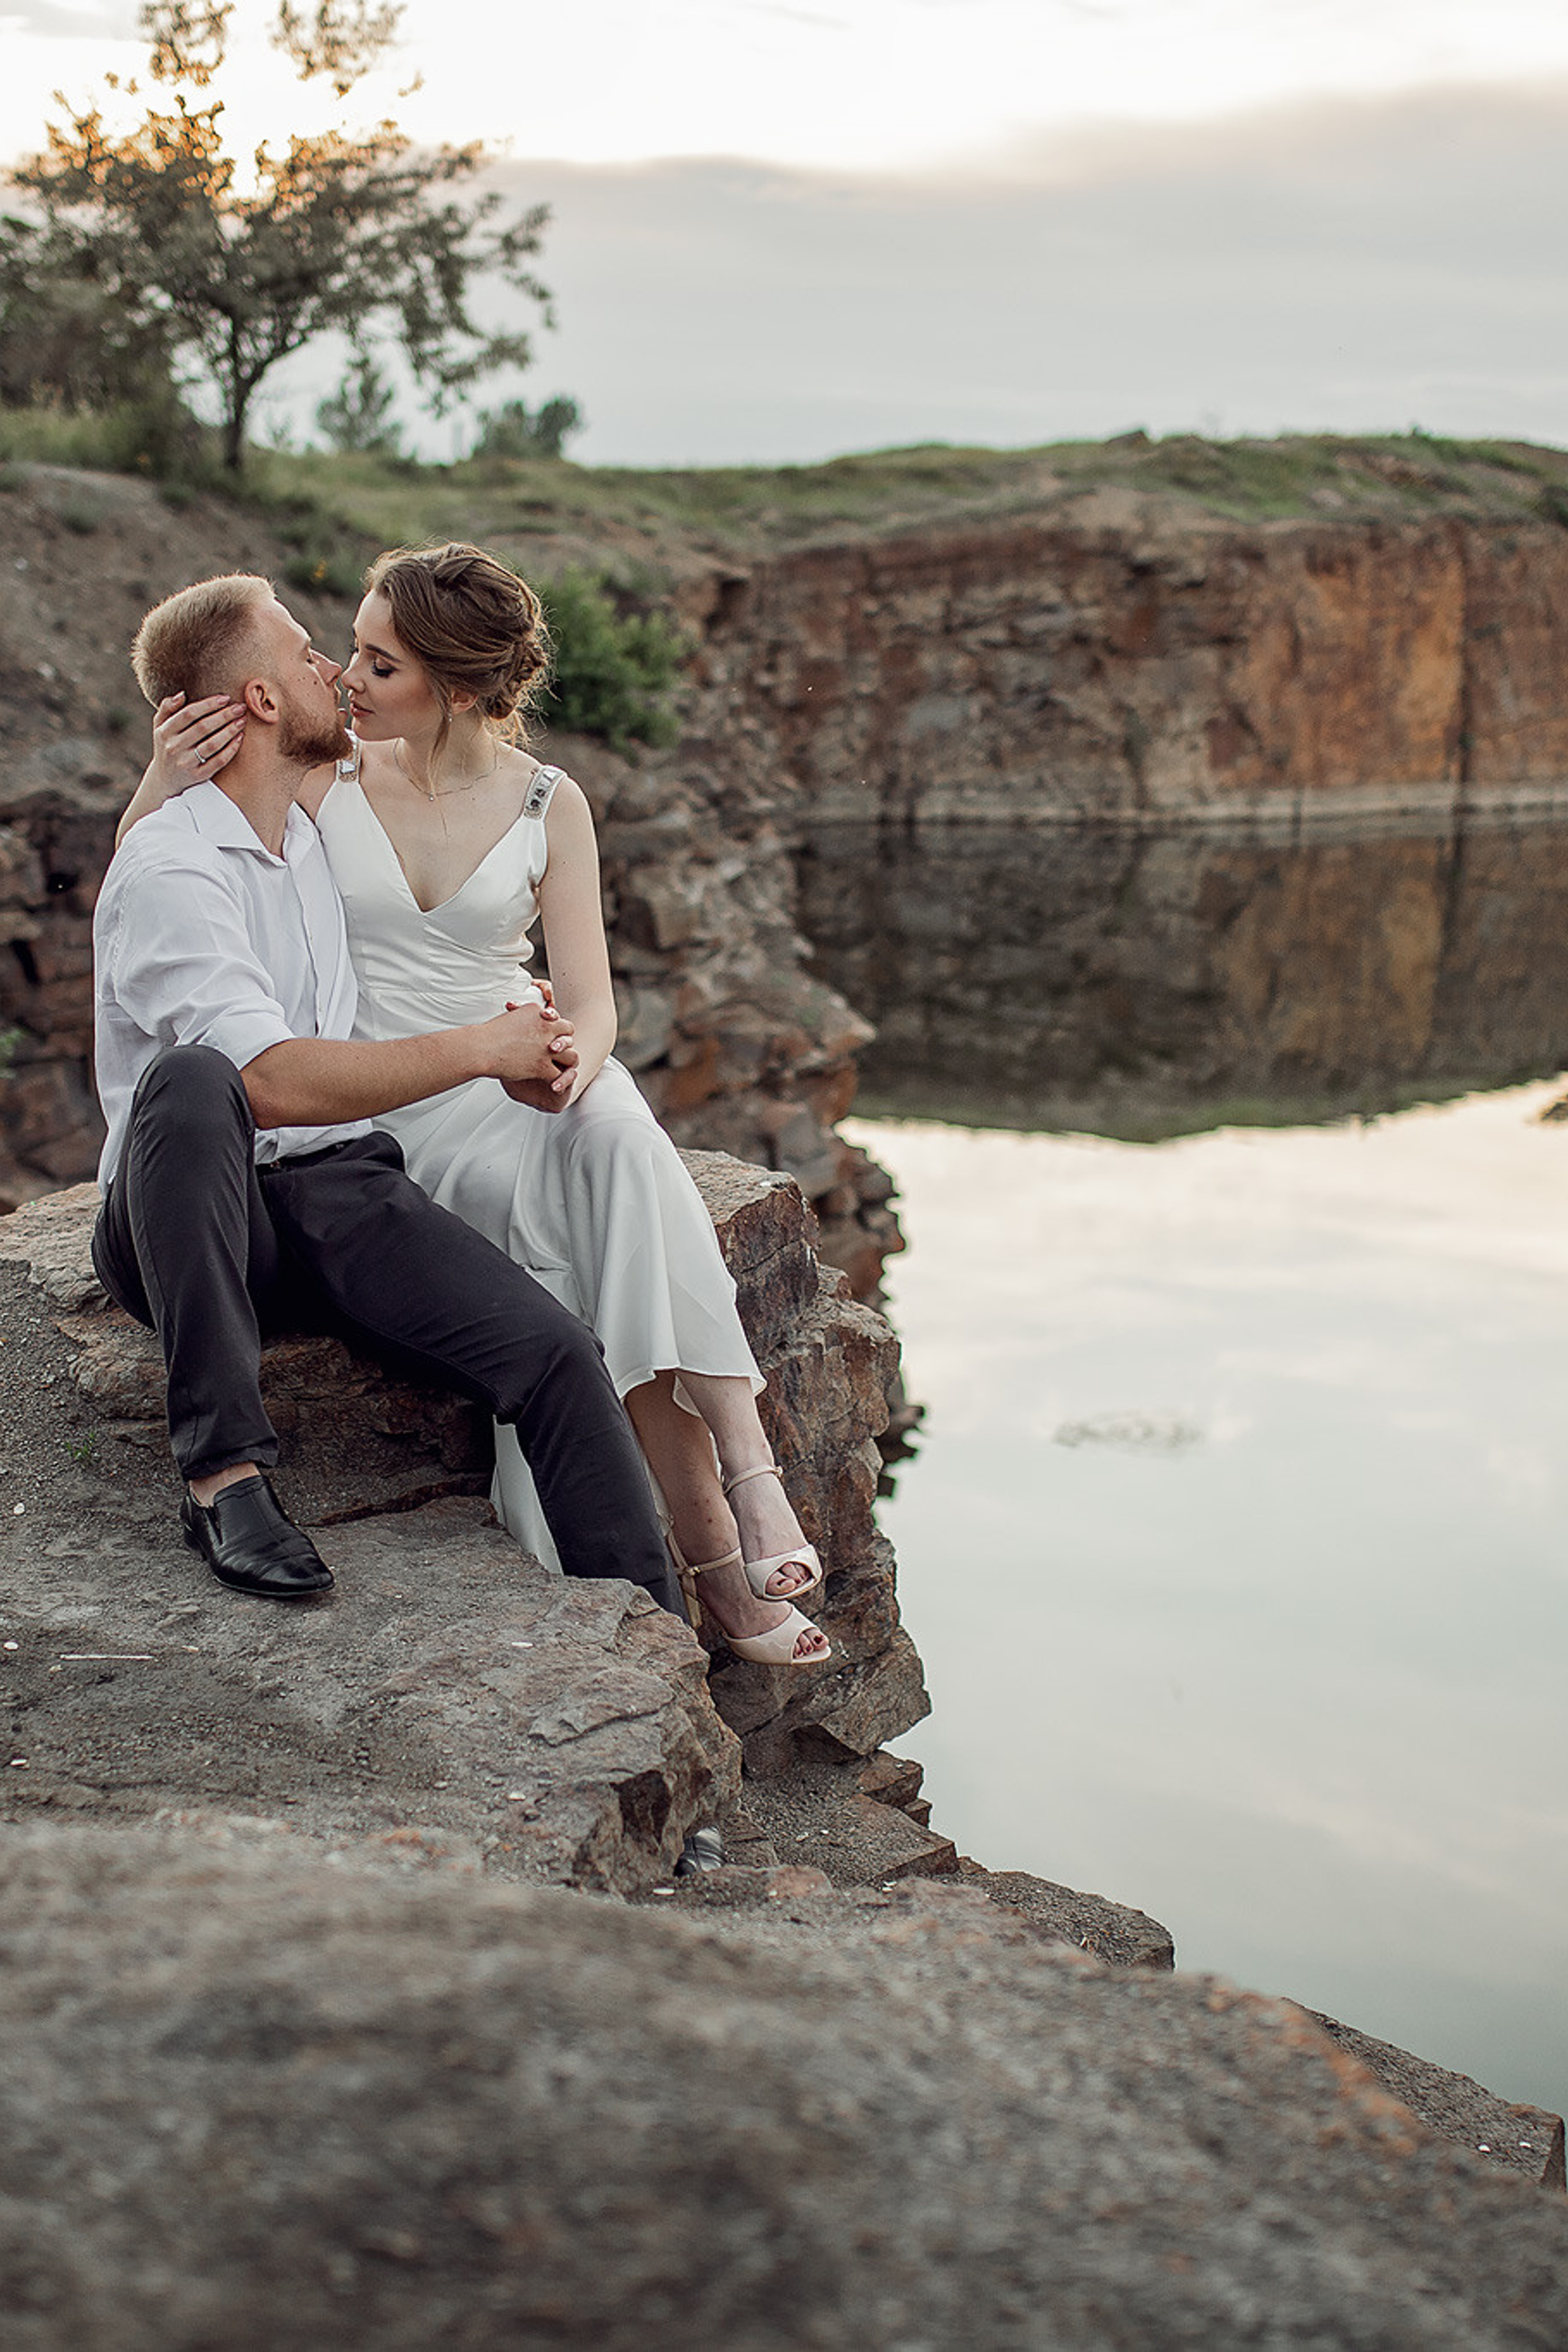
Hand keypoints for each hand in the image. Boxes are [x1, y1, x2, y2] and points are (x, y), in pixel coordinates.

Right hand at [151, 691, 245, 791]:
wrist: (165, 780)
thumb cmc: (167, 745)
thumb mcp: (159, 726)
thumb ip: (167, 708)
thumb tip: (182, 694)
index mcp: (164, 732)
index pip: (188, 714)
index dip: (208, 704)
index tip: (225, 698)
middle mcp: (174, 747)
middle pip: (203, 727)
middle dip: (224, 715)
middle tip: (240, 707)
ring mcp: (186, 763)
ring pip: (212, 744)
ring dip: (230, 731)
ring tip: (242, 721)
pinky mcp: (198, 776)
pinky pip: (218, 761)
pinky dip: (230, 749)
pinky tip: (239, 738)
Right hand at [497, 995, 577, 1109]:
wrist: (481, 1048)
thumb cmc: (488, 1035)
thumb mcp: (510, 1017)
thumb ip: (523, 1018)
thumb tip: (525, 1021)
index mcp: (537, 1012)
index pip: (559, 1020)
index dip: (558, 1030)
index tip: (553, 1037)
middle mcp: (545, 1027)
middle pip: (569, 1033)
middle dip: (566, 1043)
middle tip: (559, 1052)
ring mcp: (546, 1047)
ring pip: (570, 1055)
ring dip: (566, 1062)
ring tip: (561, 1068)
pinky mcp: (542, 1065)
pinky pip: (559, 1075)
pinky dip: (558, 1082)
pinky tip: (554, 1085)